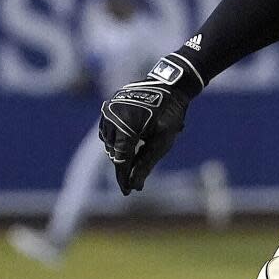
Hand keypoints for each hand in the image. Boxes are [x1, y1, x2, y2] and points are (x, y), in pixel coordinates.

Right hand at [99, 54, 202, 194]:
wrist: (169, 86)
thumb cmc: (170, 114)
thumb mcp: (162, 142)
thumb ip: (146, 163)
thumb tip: (135, 185)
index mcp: (126, 124)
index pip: (121, 158)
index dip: (124, 177)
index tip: (127, 192)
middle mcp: (112, 116)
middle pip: (114, 152)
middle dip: (125, 166)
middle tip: (136, 181)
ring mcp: (109, 110)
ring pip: (109, 142)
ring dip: (120, 152)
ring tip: (138, 155)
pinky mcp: (109, 107)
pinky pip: (108, 131)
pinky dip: (117, 140)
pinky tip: (130, 144)